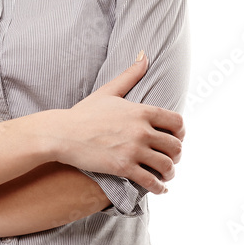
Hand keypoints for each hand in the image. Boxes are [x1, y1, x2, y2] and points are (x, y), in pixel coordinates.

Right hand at [52, 53, 184, 194]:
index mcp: (141, 111)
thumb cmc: (84, 113)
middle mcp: (141, 130)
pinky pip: (150, 181)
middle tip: (171, 159)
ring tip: (166, 175)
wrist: (62, 134)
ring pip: (166, 165)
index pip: (177, 123)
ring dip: (170, 173)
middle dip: (177, 155)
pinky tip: (159, 189)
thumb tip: (144, 55)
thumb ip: (130, 75)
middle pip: (175, 146)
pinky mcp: (123, 167)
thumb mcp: (108, 91)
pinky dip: (159, 188)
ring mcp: (133, 149)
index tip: (176, 139)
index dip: (181, 133)